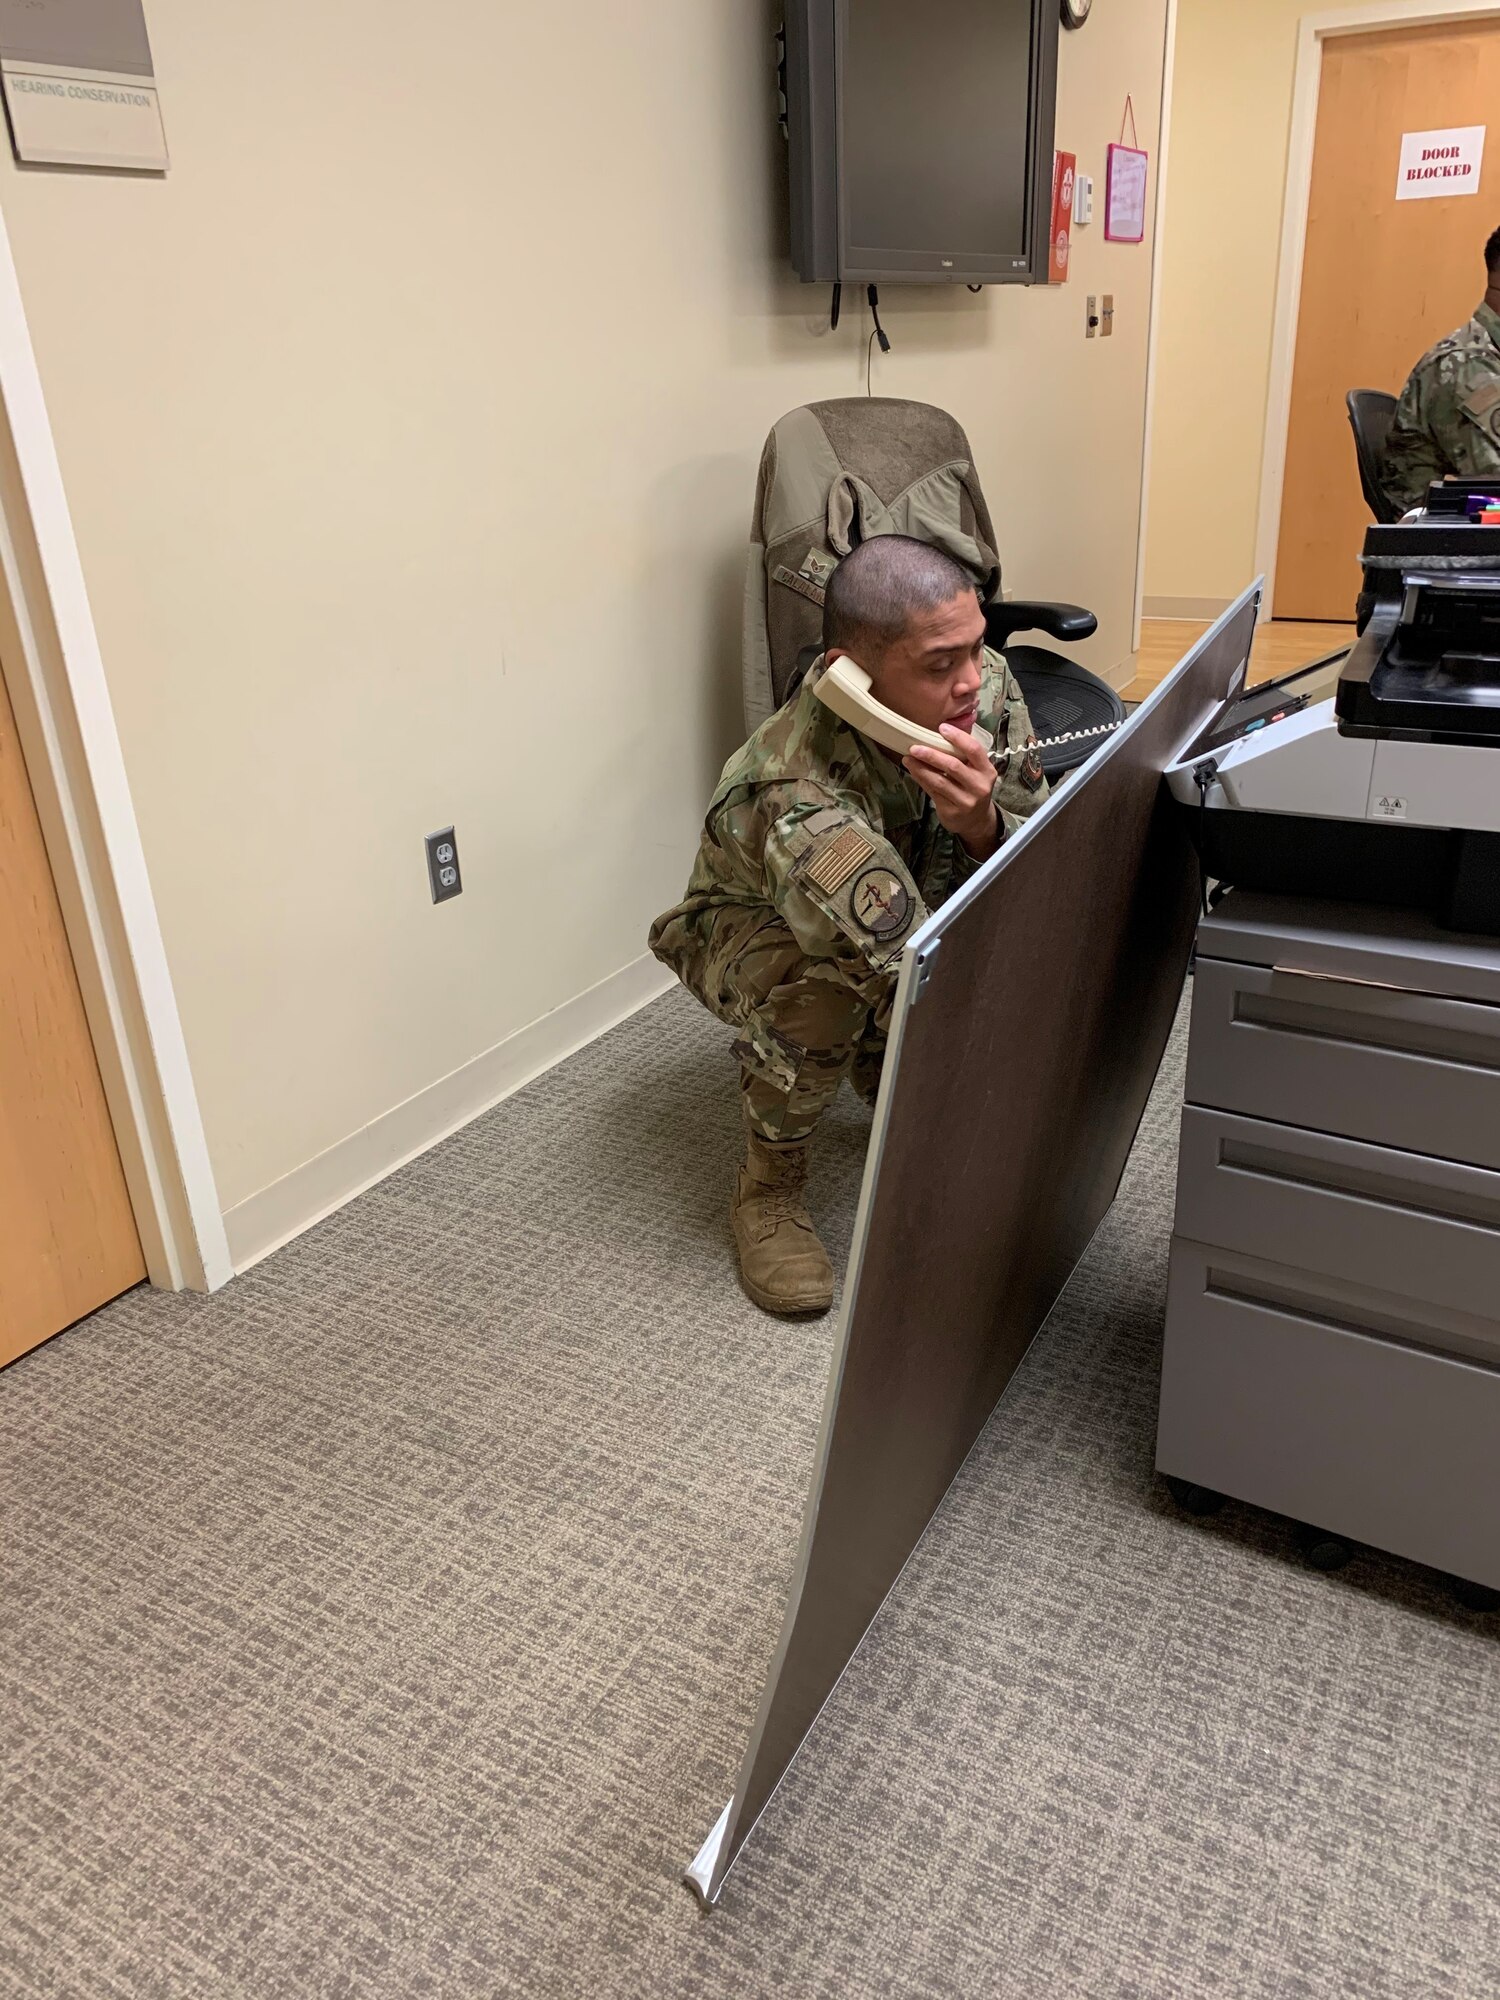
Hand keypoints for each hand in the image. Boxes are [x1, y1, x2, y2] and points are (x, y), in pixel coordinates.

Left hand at [903, 726, 998, 859]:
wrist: (976, 820)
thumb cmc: (972, 788)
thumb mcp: (976, 772)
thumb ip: (963, 757)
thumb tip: (937, 735)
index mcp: (987, 771)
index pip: (974, 750)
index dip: (958, 737)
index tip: (942, 728)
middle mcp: (979, 786)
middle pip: (953, 766)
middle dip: (932, 755)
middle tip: (915, 747)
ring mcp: (966, 800)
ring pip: (939, 781)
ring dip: (921, 768)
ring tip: (908, 758)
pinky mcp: (952, 811)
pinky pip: (933, 792)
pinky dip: (921, 780)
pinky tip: (913, 771)